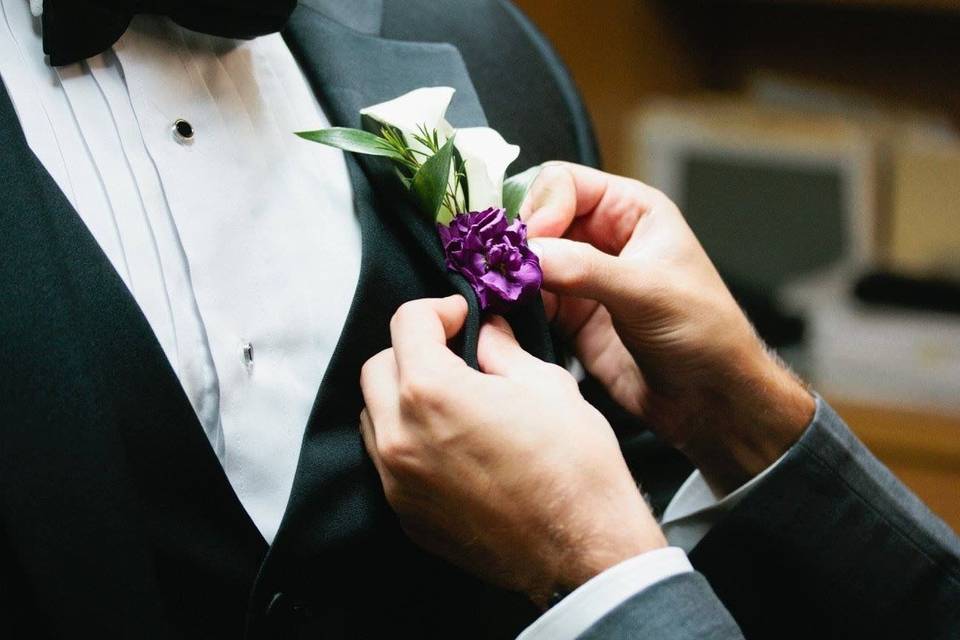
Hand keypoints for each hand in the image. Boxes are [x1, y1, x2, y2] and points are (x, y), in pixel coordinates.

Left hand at [359, 296, 665, 605]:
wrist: (584, 548)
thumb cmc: (574, 466)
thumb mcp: (546, 384)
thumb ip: (502, 349)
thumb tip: (487, 331)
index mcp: (432, 392)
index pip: (407, 323)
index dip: (439, 309)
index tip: (462, 318)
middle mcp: (400, 437)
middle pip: (378, 368)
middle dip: (413, 351)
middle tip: (455, 354)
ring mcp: (398, 482)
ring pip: (374, 417)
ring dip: (402, 397)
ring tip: (450, 400)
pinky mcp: (406, 515)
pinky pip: (388, 462)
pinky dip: (408, 442)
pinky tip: (451, 445)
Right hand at [523, 163, 814, 492]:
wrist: (710, 401)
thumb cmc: (706, 334)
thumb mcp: (648, 291)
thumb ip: (586, 269)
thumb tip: (530, 255)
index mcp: (631, 211)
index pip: (565, 183)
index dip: (543, 207)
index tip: (533, 241)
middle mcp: (603, 238)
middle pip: (538, 218)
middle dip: (518, 240)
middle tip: (505, 267)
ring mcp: (582, 278)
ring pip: (527, 260)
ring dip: (510, 274)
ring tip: (500, 291)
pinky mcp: (569, 317)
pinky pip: (527, 299)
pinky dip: (511, 304)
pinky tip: (505, 313)